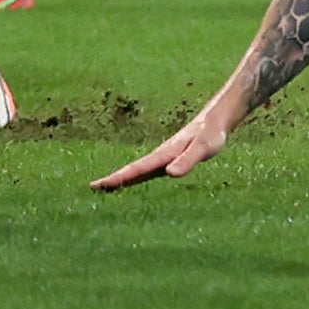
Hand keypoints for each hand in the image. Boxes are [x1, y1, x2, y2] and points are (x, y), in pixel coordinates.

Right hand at [94, 108, 233, 190]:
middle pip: (132, 170)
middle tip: (92, 187)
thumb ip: (187, 160)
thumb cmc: (211, 135)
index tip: (98, 184)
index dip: (117, 178)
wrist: (215, 120)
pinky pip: (147, 171)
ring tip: (105, 188)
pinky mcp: (169, 160)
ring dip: (121, 178)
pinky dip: (135, 177)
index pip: (136, 169)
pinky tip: (133, 182)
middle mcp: (159, 156)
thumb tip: (170, 174)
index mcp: (163, 154)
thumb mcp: (202, 148)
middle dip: (113, 178)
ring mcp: (163, 158)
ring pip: (137, 170)